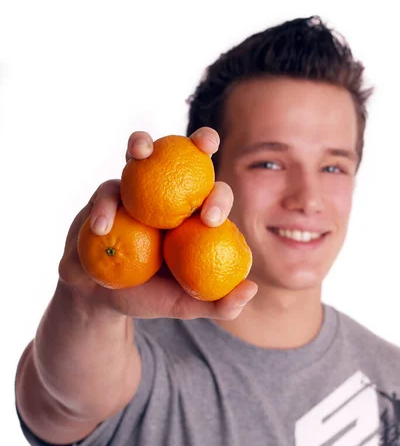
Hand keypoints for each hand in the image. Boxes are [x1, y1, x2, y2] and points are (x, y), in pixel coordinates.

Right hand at [58, 127, 257, 319]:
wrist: (101, 298)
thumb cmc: (148, 297)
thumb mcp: (185, 304)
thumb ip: (219, 303)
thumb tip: (253, 289)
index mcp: (192, 216)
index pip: (215, 196)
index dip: (219, 197)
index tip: (210, 220)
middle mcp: (167, 195)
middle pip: (189, 158)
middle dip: (200, 141)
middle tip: (207, 145)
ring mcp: (136, 190)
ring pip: (142, 155)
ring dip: (141, 142)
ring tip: (139, 152)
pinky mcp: (107, 196)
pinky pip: (106, 192)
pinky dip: (104, 207)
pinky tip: (102, 227)